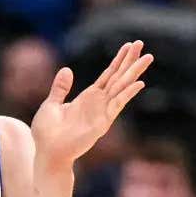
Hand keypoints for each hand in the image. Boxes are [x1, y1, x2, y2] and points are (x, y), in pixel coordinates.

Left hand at [30, 41, 152, 176]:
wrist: (47, 153)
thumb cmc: (47, 133)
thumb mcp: (51, 104)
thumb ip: (60, 88)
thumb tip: (67, 69)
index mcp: (88, 97)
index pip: (108, 75)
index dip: (118, 60)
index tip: (129, 46)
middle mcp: (99, 103)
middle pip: (118, 77)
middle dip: (130, 61)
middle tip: (141, 43)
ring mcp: (102, 112)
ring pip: (121, 87)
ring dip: (134, 73)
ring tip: (148, 57)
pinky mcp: (102, 123)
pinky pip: (116, 105)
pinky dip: (127, 94)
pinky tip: (139, 83)